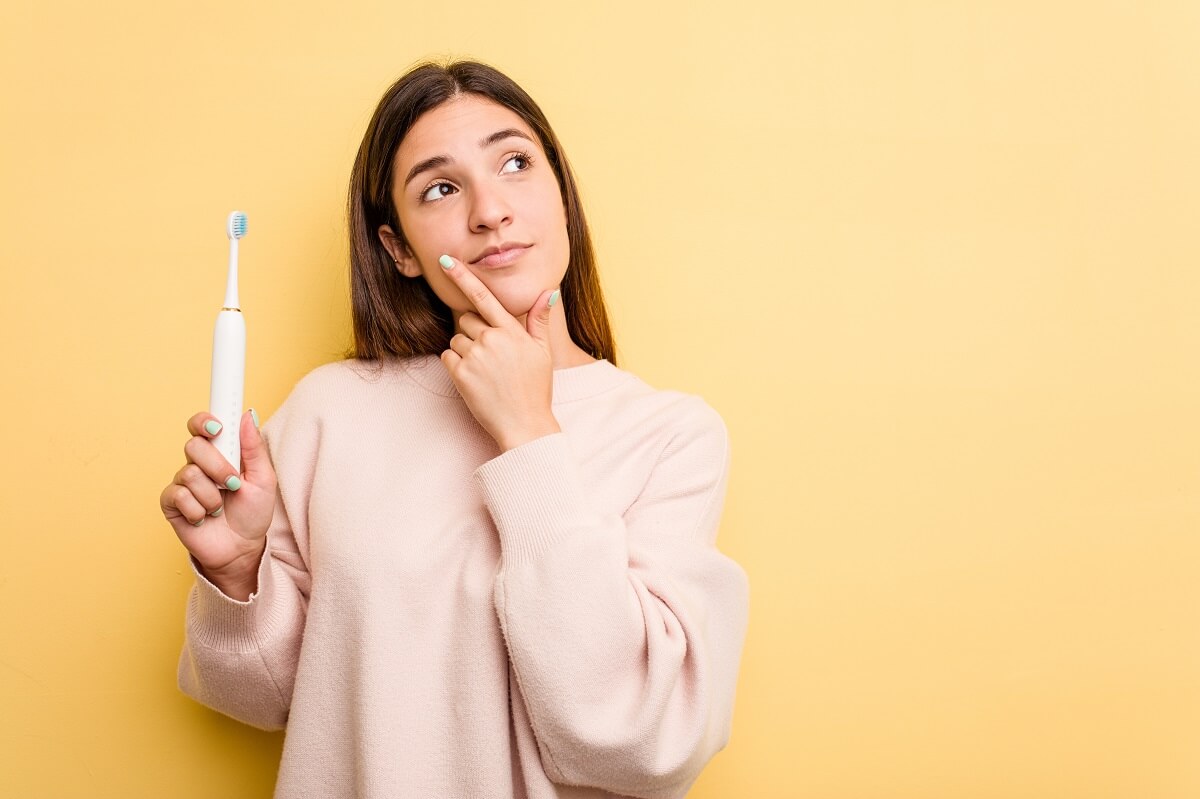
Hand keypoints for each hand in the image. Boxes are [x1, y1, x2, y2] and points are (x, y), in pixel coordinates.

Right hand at [159, 410, 276, 599]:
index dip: (204, 421)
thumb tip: (248, 414)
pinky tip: (204, 518)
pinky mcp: (171, 503)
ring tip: (220, 507)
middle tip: (233, 484)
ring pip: (190, 473)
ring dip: (212, 495)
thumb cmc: (253, 512)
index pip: (202, 425)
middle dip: (218, 467)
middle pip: (194, 446)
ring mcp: (183, 483)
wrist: (242, 548)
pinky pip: (179, 495)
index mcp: (220, 452)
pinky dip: (198, 510)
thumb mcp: (263, 478)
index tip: (217, 428)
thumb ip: (253, 447)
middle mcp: (198, 463)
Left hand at [438, 255, 561, 450]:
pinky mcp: (460, 374)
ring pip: (457, 339)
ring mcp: (474, 356)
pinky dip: (456, 365)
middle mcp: (491, 340)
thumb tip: (548, 293)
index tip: (446, 260)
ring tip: (486, 371)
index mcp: (511, 331)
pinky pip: (448, 356)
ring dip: (465, 350)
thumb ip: (538, 320)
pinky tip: (475, 379)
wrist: (524, 424)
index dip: (463, 276)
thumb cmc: (535, 389)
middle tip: (491, 355)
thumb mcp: (543, 352)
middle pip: (466, 319)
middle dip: (474, 331)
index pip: (483, 296)